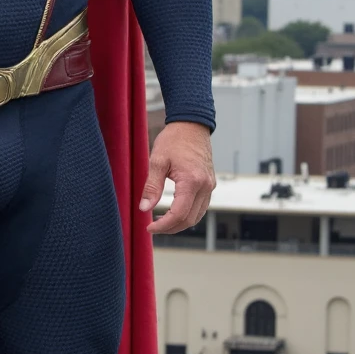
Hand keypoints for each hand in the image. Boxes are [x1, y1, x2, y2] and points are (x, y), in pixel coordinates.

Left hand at [139, 121, 214, 235]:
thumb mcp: (157, 161)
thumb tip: (144, 208)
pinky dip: (188, 214)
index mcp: (192, 181)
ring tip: (161, 222)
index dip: (163, 225)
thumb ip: (151, 187)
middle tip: (153, 227)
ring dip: (180, 223)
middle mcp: (205, 186)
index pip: (179, 214)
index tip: (149, 227)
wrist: (192, 125)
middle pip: (189, 219)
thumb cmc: (174, 139)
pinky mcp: (210, 184)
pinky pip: (201, 207)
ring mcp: (210, 185)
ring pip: (197, 216)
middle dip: (170, 228)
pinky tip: (173, 212)